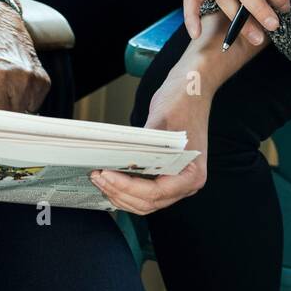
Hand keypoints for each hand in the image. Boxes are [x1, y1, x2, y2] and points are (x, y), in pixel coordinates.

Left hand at [91, 48, 210, 213]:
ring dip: (120, 194)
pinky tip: (110, 178)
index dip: (127, 187)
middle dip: (120, 192)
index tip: (106, 174)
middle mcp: (186, 183)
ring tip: (99, 178)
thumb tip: (119, 159)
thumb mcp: (161, 119)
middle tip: (97, 176)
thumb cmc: (183, 101)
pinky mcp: (166, 174)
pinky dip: (127, 189)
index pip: (156, 192)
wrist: (193, 88)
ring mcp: (176, 181)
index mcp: (192, 174)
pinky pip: (145, 191)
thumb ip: (144, 144)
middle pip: (148, 202)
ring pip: (145, 202)